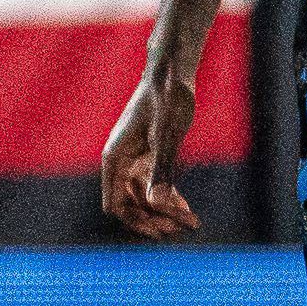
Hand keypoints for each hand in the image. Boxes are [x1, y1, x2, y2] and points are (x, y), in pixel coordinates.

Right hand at [102, 71, 200, 238]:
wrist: (171, 72)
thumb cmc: (165, 97)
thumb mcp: (167, 135)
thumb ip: (162, 168)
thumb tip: (157, 203)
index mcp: (114, 158)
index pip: (116, 204)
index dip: (136, 222)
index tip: (161, 232)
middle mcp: (120, 163)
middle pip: (131, 205)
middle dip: (155, 219)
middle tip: (182, 229)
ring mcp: (135, 161)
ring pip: (145, 197)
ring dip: (166, 212)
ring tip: (192, 223)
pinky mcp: (150, 157)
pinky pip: (156, 185)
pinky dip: (171, 198)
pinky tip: (188, 210)